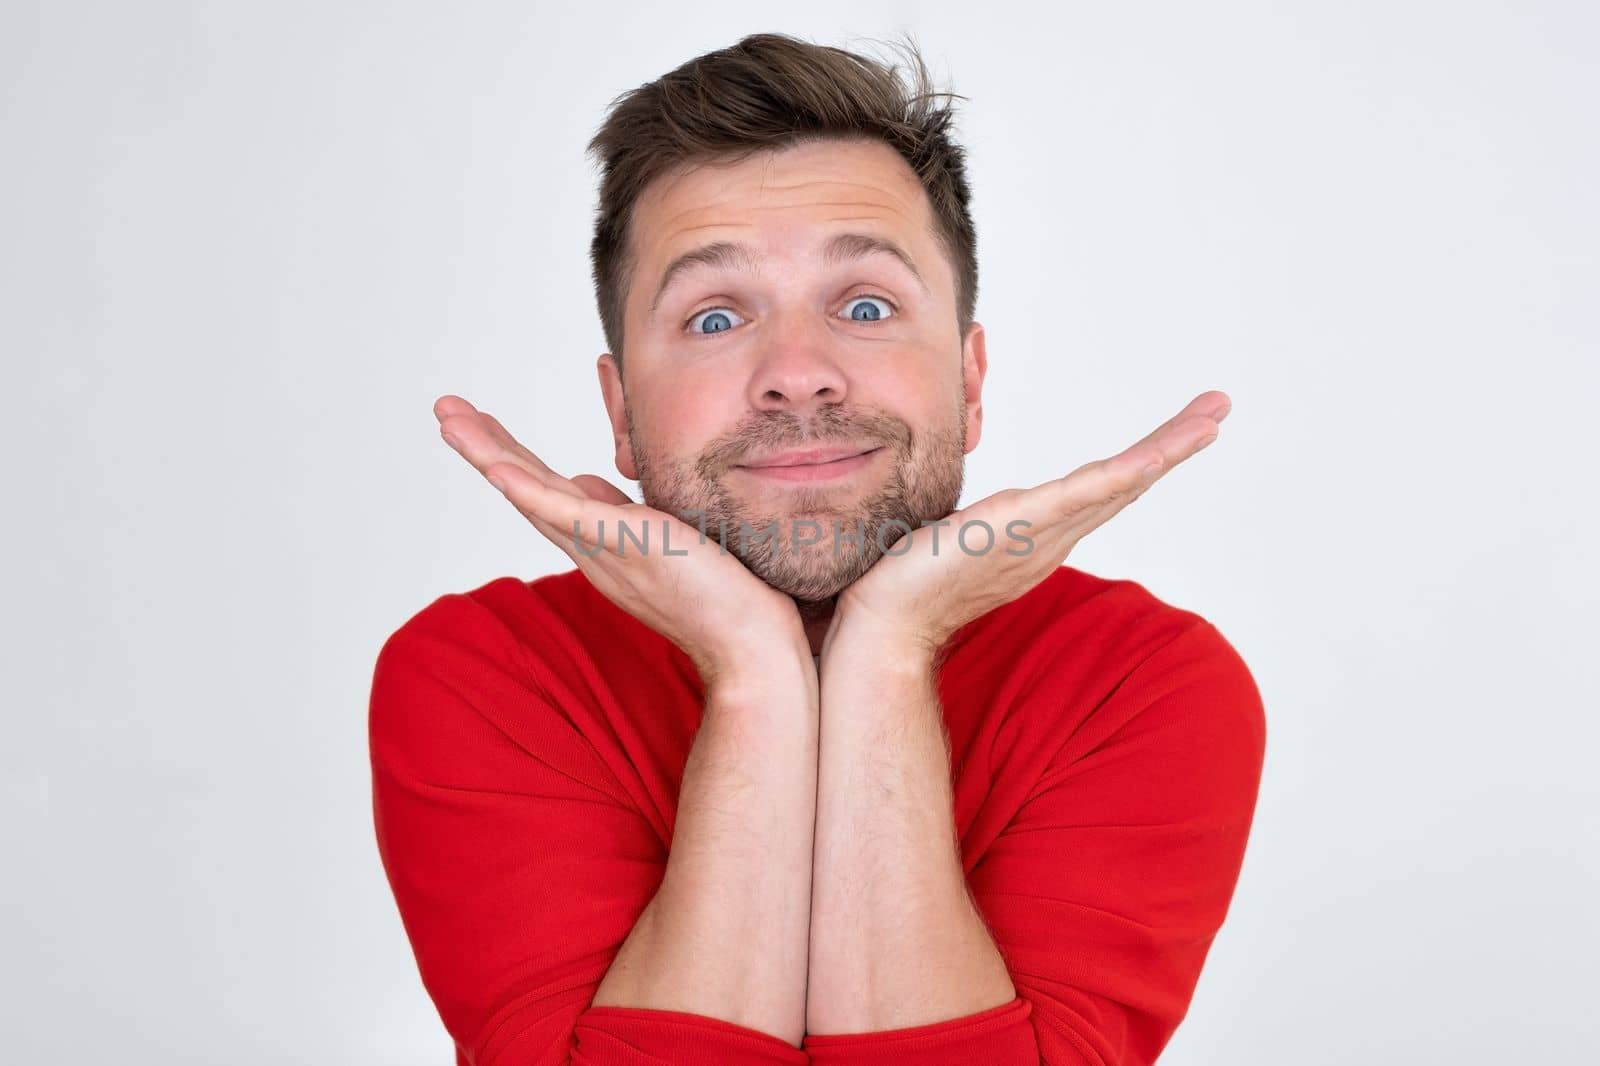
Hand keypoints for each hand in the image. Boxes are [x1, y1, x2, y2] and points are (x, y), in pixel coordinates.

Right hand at [433, 395, 806, 681]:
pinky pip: (567, 515)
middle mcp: (591, 548)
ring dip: (488, 455)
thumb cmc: (721, 595)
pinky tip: (497, 469)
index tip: (479, 424)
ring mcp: (603, 548)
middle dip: (483, 448)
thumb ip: (619, 512)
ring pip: (533, 494)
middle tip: (444, 411)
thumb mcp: (660, 535)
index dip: (509, 457)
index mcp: (600, 543)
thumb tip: (587, 480)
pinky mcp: (625, 545)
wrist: (750, 645)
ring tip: (450, 420)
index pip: (545, 490)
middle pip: (525, 489)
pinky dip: (530, 492)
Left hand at [827, 390, 1232, 658]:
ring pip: (1117, 485)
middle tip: (1218, 409)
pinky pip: (1081, 497)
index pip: (1103, 490)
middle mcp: (1051, 538)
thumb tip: (962, 514)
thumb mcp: (951, 534)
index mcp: (1039, 536)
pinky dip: (1123, 475)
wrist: (884, 623)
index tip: (1182, 430)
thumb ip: (972, 522)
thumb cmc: (906, 582)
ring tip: (1209, 419)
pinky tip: (1153, 456)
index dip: (1144, 462)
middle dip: (1175, 446)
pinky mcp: (1018, 528)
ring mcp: (1040, 535)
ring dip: (1166, 450)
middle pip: (1126, 483)